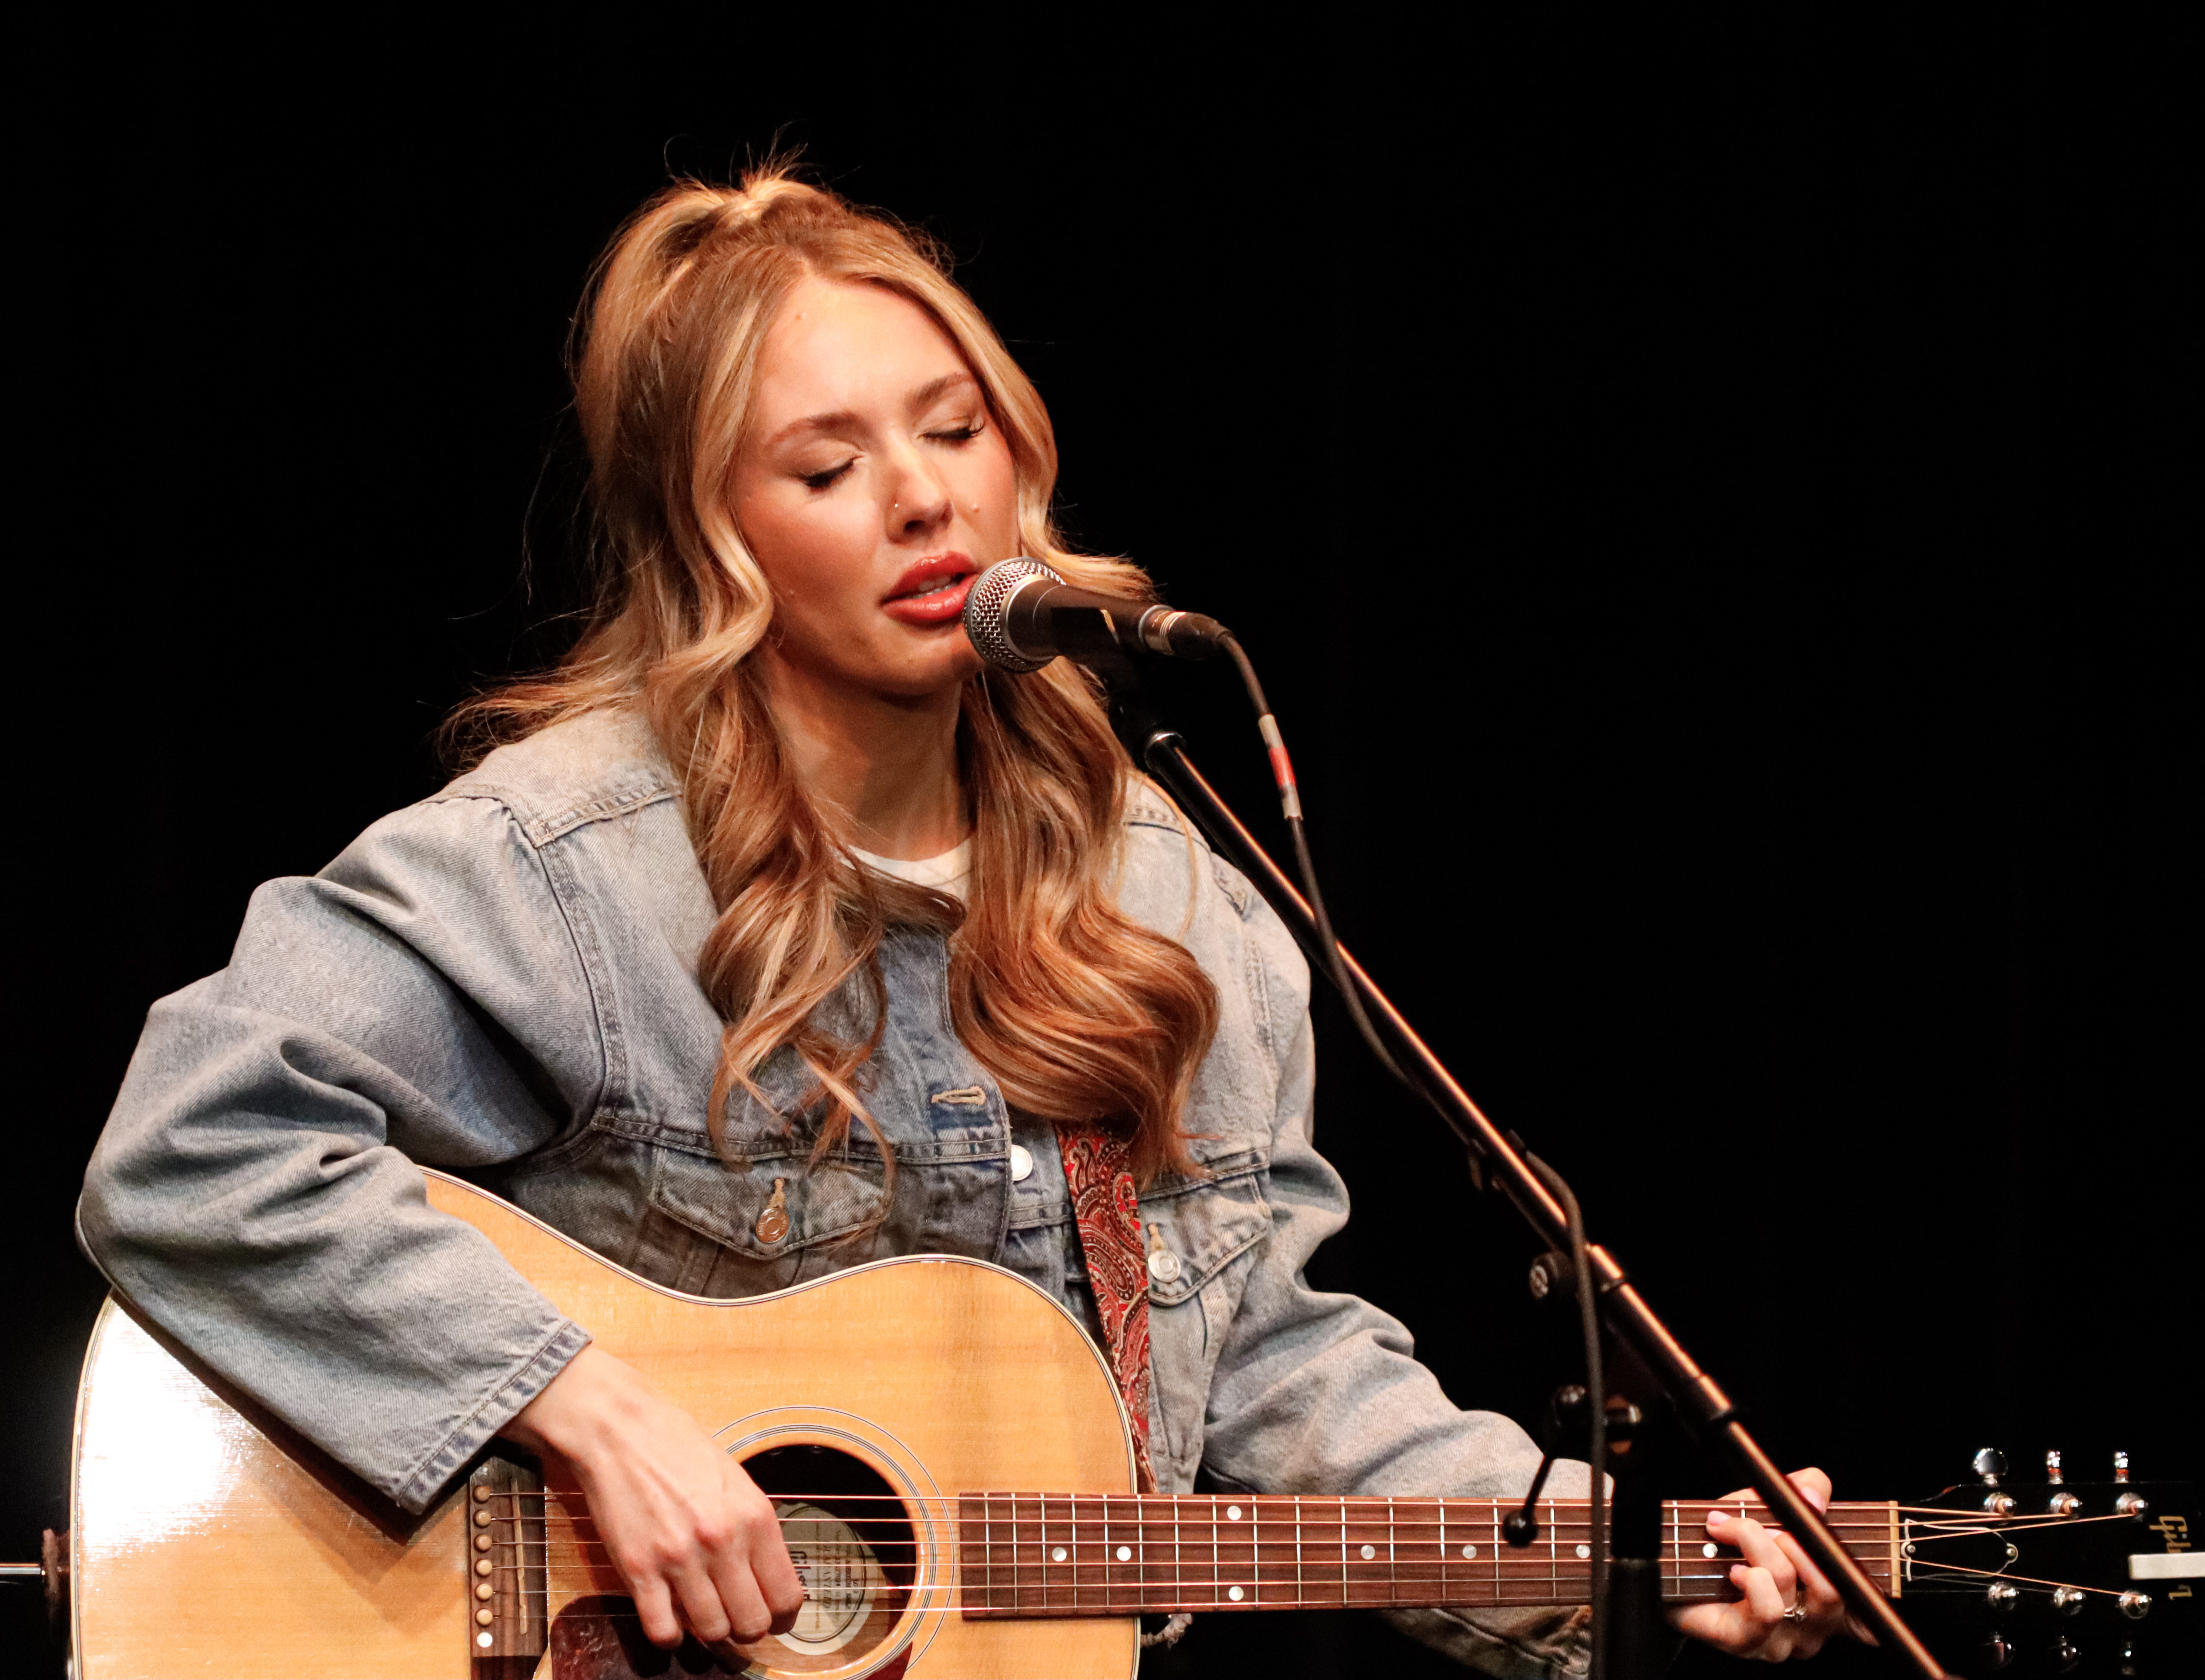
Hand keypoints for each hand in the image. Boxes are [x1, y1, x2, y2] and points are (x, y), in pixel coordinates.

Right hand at [500, 1345, 803, 1649]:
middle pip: (751, 1623)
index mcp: (755, 1517)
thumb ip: (753, 1528)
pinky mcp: (638, 1570)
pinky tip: (672, 1621)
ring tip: (707, 1618)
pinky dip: (670, 1637)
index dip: (783, 1617)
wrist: (621, 1431)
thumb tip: (767, 1576)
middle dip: (749, 1630)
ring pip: (712, 1632)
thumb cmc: (680, 1448)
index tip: (776, 1618)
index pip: (786, 1595)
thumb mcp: (736, 1480)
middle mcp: (722, 1542)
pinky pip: (662, 1631)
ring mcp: (679, 1559)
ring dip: (712, 1634)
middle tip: (739, 1621)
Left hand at [1667, 1468, 1854, 1660]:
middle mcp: (1810, 1627)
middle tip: (1764, 1523)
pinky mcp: (1746, 1644)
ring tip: (1731, 1530)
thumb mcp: (1762, 1505)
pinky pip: (1765, 1610)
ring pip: (1790, 1585)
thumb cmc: (1722, 1542)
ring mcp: (1780, 1640)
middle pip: (1833, 1587)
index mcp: (1823, 1599)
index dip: (1873, 1593)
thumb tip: (1814, 1494)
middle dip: (1795, 1540)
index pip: (1867, 1615)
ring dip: (1757, 1544)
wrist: (1668, 1566)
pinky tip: (1732, 1568)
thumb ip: (1797, 1493)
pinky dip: (1750, 1576)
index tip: (1852, 1558)